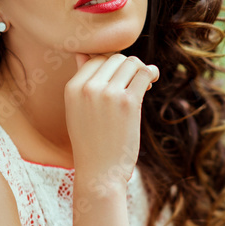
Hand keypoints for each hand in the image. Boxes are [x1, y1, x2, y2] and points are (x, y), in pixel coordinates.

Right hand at [64, 53, 158, 186]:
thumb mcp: (76, 110)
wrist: (99, 172)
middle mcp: (88, 88)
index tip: (122, 77)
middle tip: (135, 82)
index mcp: (72, 88)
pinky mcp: (128, 102)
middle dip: (128, 66)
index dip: (112, 65)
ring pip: (131, 63)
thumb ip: (81, 81)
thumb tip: (83, 53)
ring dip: (140, 69)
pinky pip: (144, 74)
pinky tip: (152, 80)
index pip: (96, 58)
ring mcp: (108, 94)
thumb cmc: (90, 142)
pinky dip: (151, 72)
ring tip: (144, 82)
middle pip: (115, 58)